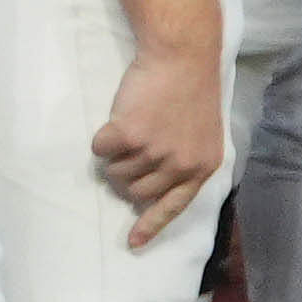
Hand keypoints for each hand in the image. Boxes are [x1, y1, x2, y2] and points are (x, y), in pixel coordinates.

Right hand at [99, 38, 224, 243]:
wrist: (183, 58)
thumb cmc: (190, 93)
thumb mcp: (201, 136)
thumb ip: (183, 163)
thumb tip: (151, 190)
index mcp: (201, 167)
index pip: (173, 207)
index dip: (150, 226)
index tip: (132, 243)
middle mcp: (179, 165)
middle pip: (136, 191)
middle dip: (127, 176)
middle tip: (129, 153)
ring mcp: (154, 150)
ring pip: (116, 172)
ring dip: (115, 155)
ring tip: (128, 130)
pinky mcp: (130, 134)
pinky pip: (101, 149)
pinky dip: (102, 138)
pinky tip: (117, 121)